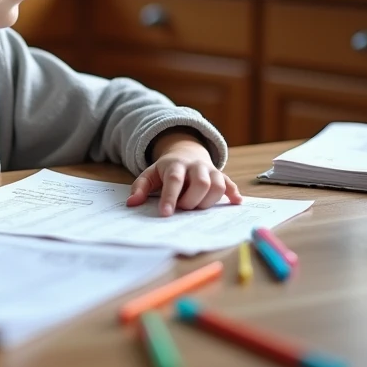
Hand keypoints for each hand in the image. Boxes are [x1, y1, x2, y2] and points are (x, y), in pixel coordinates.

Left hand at [126, 135, 241, 216]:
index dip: (170, 197)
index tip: (166, 214)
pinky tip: (235, 202)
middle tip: (183, 209)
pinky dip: (234, 193)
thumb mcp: (150, 174)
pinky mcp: (221, 176)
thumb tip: (132, 203)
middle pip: (201, 182)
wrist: (186, 152)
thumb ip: (140, 187)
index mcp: (175, 165)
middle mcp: (195, 166)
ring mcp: (210, 170)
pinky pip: (230, 183)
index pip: (174, 180)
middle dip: (192, 200)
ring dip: (209, 201)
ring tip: (198, 207)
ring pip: (217, 185)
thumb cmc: (166, 170)